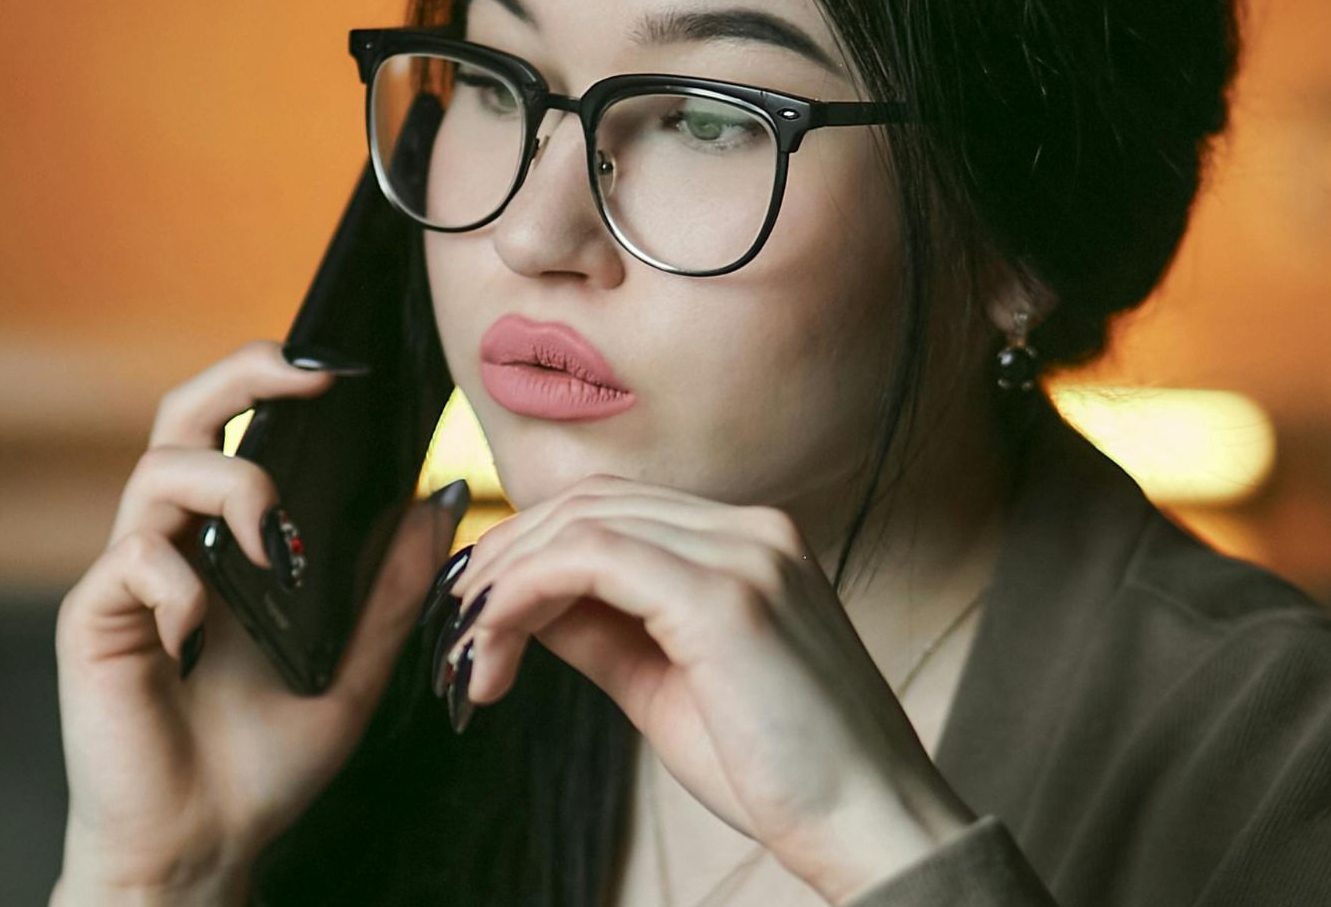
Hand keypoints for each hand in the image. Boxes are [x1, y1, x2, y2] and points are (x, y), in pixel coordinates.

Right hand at [51, 340, 467, 904]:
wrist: (202, 848)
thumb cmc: (263, 764)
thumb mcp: (354, 669)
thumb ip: (390, 588)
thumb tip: (437, 499)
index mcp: (230, 544)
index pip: (241, 432)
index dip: (278, 385)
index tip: (347, 375)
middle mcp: (175, 544)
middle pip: (184, 416)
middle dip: (242, 377)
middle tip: (309, 380)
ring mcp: (131, 578)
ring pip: (160, 471)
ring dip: (231, 488)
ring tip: (274, 547)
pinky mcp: (95, 621)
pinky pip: (130, 560)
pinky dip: (179, 583)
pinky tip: (203, 635)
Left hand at [434, 473, 976, 904]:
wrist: (875, 827)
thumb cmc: (784, 772)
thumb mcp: (669, 686)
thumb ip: (602, 632)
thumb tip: (524, 605)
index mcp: (751, 543)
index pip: (612, 510)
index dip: (530, 549)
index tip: (478, 611)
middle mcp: (752, 529)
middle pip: (588, 505)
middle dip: (504, 561)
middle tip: (455, 632)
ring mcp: (745, 554)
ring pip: (581, 524)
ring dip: (505, 582)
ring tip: (470, 653)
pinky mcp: (726, 597)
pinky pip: (591, 559)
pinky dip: (526, 593)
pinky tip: (497, 643)